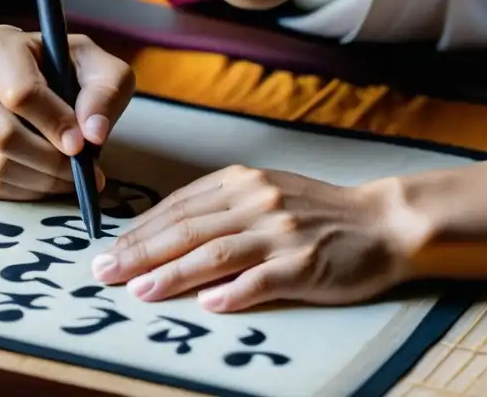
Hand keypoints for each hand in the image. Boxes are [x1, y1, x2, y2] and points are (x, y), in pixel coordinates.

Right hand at [0, 27, 134, 200]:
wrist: (11, 82)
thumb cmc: (62, 73)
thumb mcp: (97, 67)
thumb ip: (106, 91)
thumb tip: (93, 134)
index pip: (21, 93)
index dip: (55, 123)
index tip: (81, 145)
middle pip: (4, 136)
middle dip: (52, 161)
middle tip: (83, 170)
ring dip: (43, 181)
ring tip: (70, 175)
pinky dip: (26, 191)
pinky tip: (45, 177)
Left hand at [91, 166, 414, 312]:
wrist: (381, 221)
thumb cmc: (318, 211)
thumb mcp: (266, 191)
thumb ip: (221, 205)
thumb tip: (166, 232)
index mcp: (244, 181)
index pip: (180, 206)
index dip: (141, 228)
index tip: (109, 247)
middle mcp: (259, 202)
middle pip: (188, 228)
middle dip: (141, 251)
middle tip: (105, 270)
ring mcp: (282, 233)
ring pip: (215, 253)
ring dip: (173, 273)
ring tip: (139, 290)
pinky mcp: (305, 265)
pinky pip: (262, 281)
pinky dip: (232, 293)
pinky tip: (207, 305)